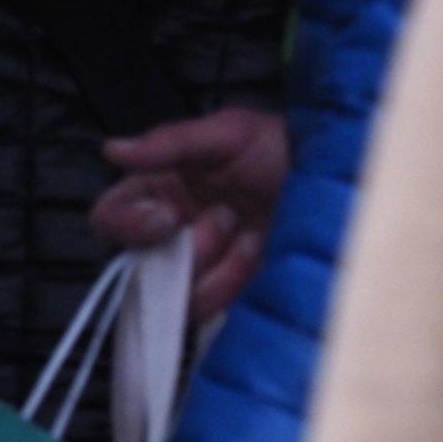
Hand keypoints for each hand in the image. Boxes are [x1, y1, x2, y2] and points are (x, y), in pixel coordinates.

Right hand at [93, 107, 289, 318]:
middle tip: (227, 216)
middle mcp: (172, 233)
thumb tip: (111, 149)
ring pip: (177, 295)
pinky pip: (213, 308)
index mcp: (159, 190)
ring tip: (249, 233)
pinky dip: (235, 280)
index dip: (128, 226)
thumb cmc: (277, 145)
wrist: (332, 179)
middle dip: (188, 248)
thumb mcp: (226, 133)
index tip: (167, 218)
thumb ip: (169, 144)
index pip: (110, 219)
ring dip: (216, 265)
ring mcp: (200, 266)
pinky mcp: (230, 292)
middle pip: (141, 267)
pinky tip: (258, 250)